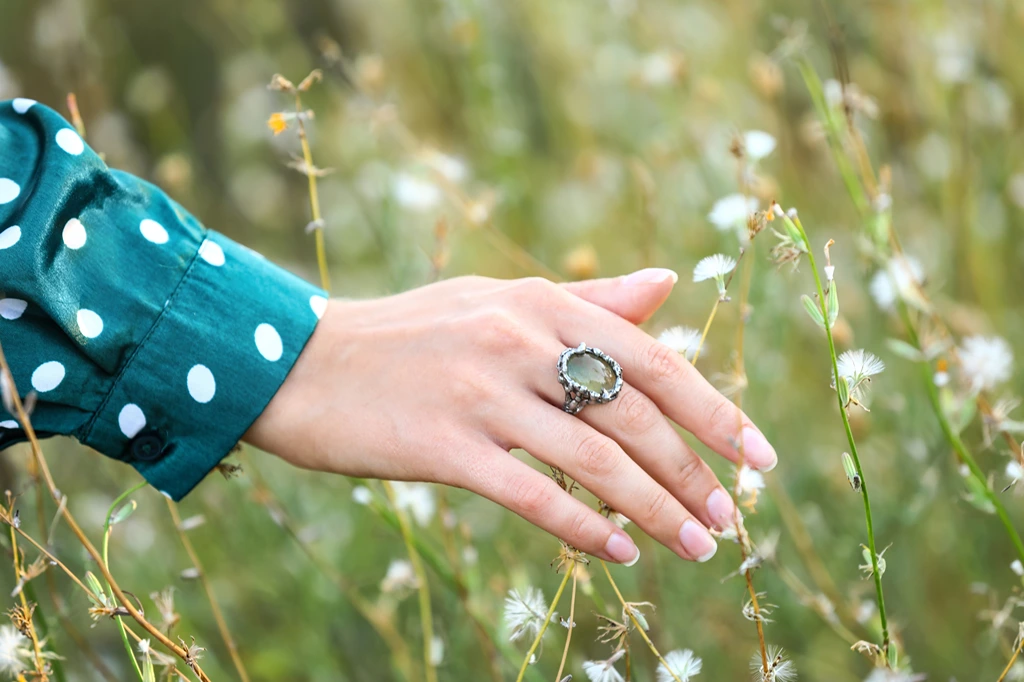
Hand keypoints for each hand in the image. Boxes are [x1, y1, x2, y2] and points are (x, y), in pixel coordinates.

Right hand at [244, 269, 776, 564]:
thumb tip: (668, 283)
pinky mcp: (443, 446)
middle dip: (695, 473)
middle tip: (731, 521)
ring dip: (657, 511)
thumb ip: (588, 300)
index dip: (715, 410)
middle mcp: (519, 340)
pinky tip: (620, 553)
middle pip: (635, 415)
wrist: (299, 361)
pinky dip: (585, 528)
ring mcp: (482, 393)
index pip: (654, 358)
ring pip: (597, 461)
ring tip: (699, 548)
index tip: (760, 457)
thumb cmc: (409, 333)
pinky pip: (534, 495)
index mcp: (541, 301)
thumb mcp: (498, 298)